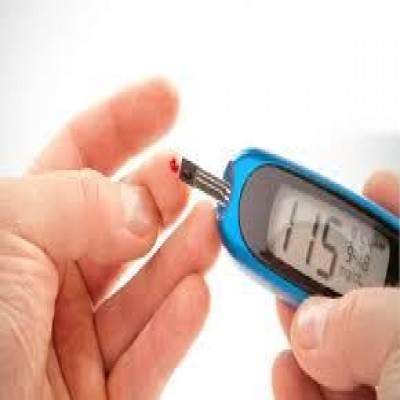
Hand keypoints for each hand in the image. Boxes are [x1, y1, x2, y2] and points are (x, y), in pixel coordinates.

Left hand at [0, 79, 219, 398]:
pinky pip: (149, 352)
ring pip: (147, 286)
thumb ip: (74, 204)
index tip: (167, 99)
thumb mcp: (0, 237)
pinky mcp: (104, 391)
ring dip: (183, 254)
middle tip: (199, 176)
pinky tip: (195, 292)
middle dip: (164, 192)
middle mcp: (50, 277)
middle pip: (124, 220)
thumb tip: (143, 207)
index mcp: (17, 230)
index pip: (78, 156)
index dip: (124, 121)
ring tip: (212, 228)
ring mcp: (78, 336)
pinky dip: (176, 323)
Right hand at [273, 171, 399, 399]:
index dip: (393, 205)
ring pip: (342, 342)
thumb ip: (358, 317)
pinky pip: (325, 390)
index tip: (372, 184)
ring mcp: (393, 379)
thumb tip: (311, 322)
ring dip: (305, 329)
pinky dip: (299, 382)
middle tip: (294, 256)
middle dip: (327, 274)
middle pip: (370, 289)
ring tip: (286, 315)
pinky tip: (288, 373)